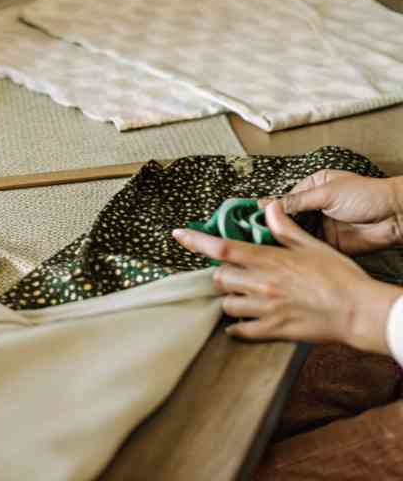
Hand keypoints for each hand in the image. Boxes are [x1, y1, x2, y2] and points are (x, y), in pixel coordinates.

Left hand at [172, 201, 400, 353]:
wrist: (360, 312)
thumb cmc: (340, 277)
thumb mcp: (312, 246)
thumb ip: (284, 229)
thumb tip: (268, 208)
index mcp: (269, 260)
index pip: (222, 247)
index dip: (196, 240)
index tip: (178, 234)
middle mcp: (261, 284)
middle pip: (219, 278)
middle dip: (222, 275)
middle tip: (234, 274)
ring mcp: (265, 309)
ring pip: (227, 304)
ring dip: (230, 299)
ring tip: (242, 296)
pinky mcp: (273, 330)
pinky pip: (241, 330)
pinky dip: (236, 327)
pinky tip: (240, 324)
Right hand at [261, 170, 402, 254]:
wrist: (395, 216)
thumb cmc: (367, 195)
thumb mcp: (326, 193)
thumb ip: (296, 201)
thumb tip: (267, 205)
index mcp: (310, 188)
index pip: (281, 200)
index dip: (265, 209)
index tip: (246, 217)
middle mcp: (312, 208)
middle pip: (284, 218)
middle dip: (269, 226)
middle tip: (250, 235)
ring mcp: (320, 227)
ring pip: (293, 234)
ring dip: (280, 239)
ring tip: (260, 245)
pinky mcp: (328, 244)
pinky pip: (307, 248)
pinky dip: (295, 251)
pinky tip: (280, 254)